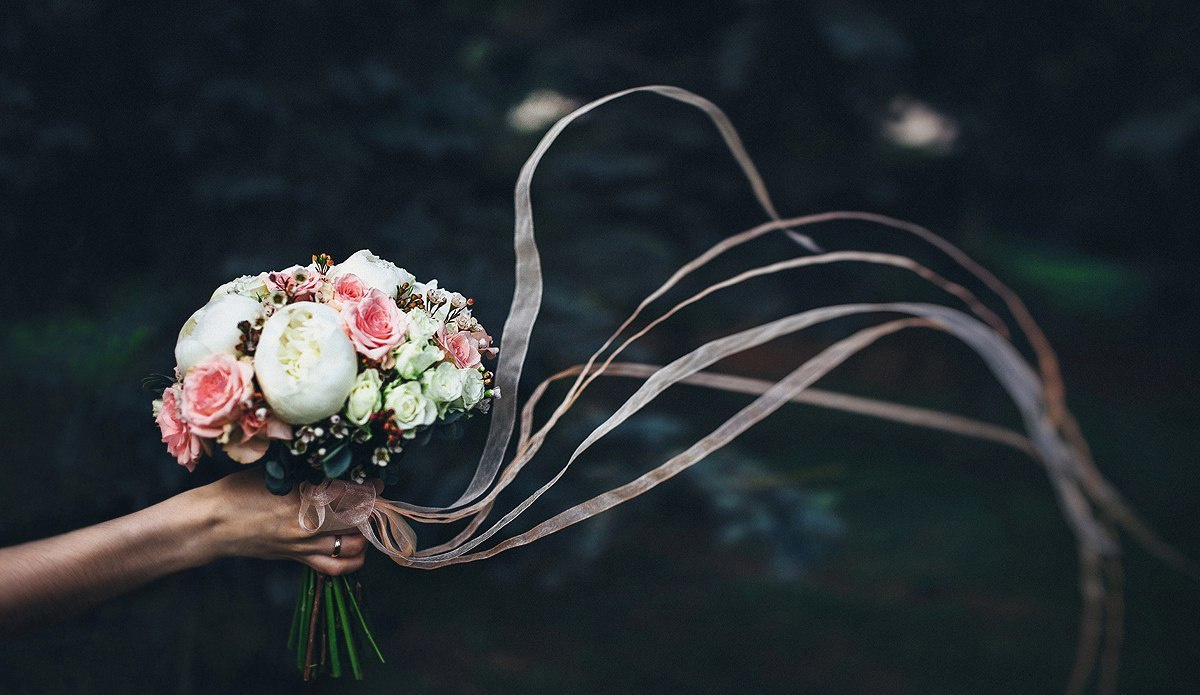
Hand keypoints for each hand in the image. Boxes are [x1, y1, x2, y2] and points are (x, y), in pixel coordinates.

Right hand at [197, 469, 369, 574]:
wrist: (211, 524)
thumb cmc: (238, 491)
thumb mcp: (275, 473)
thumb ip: (307, 471)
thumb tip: (337, 464)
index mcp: (302, 499)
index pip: (351, 495)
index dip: (370, 488)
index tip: (377, 481)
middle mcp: (307, 526)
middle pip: (358, 521)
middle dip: (373, 509)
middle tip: (376, 498)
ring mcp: (303, 546)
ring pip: (352, 547)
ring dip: (365, 534)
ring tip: (366, 521)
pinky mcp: (297, 559)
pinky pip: (334, 567)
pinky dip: (351, 560)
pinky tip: (356, 548)